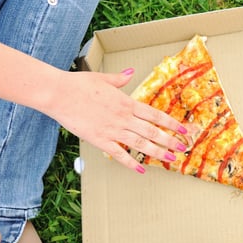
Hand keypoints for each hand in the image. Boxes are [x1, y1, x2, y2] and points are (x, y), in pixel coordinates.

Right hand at [50, 70, 188, 173]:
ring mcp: (112, 130)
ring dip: (157, 152)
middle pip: (152, 131)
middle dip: (170, 140)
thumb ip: (120, 78)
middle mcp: (123, 117)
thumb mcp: (103, 78)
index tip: (183, 129)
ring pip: (140, 143)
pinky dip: (131, 162)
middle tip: (183, 148)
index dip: (171, 123)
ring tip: (170, 159)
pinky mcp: (99, 140)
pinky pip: (119, 154)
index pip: (155, 115)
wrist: (59, 93)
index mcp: (126, 102)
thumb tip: (131, 72)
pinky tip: (141, 169)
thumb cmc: (78, 84)